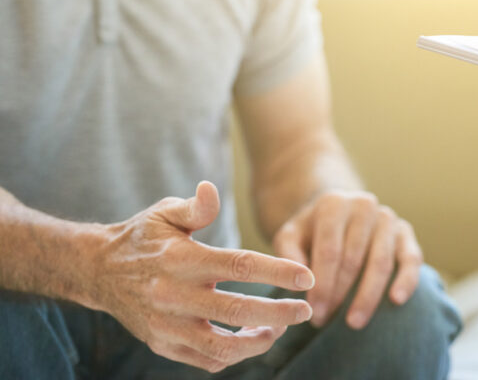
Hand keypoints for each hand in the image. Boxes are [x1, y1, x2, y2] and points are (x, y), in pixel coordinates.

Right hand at [88, 182, 315, 372]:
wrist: (97, 271)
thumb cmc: (142, 238)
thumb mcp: (164, 213)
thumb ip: (195, 207)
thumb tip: (211, 189)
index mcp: (181, 259)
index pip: (238, 266)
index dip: (277, 272)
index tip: (307, 277)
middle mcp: (173, 295)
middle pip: (236, 311)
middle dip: (279, 313)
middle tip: (307, 310)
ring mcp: (166, 325)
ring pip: (221, 346)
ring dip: (258, 342)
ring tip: (279, 328)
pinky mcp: (162, 345)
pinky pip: (205, 360)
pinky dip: (233, 355)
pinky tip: (251, 338)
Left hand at [271, 191, 421, 329]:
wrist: (338, 214)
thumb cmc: (310, 232)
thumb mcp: (290, 236)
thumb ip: (288, 254)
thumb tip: (301, 280)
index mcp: (334, 204)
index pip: (329, 250)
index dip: (322, 284)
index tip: (314, 311)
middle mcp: (363, 206)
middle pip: (354, 258)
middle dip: (340, 294)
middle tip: (326, 321)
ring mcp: (388, 218)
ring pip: (381, 262)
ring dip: (368, 295)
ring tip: (354, 322)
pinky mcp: (405, 232)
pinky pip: (411, 259)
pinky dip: (406, 280)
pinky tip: (396, 300)